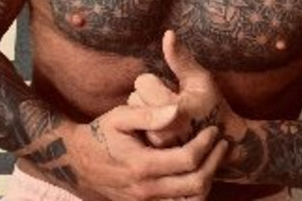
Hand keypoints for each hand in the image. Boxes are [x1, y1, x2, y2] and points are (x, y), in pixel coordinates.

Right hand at [64, 102, 227, 200]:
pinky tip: (200, 171)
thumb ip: (148, 114)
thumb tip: (177, 109)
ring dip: (209, 180)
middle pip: (195, 185)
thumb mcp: (120, 116)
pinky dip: (195, 192)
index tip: (213, 129)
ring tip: (216, 157)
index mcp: (142, 166)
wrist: (79, 162)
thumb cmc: (101, 133)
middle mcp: (147, 190)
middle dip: (214, 163)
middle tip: (222, 143)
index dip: (206, 145)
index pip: (187, 161)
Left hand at [128, 31, 245, 148]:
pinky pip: (136, 130)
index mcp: (174, 110)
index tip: (171, 89)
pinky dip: (144, 127)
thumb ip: (180, 58)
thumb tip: (167, 33)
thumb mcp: (200, 78)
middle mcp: (162, 132)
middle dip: (148, 97)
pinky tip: (160, 129)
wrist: (224, 142)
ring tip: (165, 117)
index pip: (142, 82)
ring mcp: (157, 147)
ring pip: (133, 116)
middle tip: (168, 104)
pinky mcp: (153, 156)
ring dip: (145, 112)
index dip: (155, 81)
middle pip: (134, 98)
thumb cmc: (212, 105)